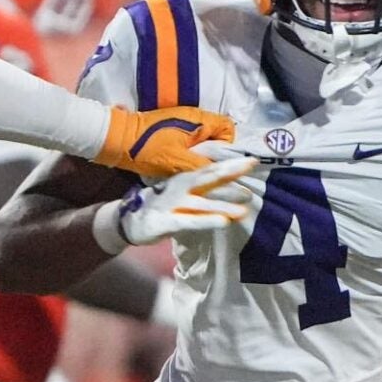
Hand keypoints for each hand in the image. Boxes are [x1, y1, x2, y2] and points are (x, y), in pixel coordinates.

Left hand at [95, 105, 238, 178]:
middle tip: (199, 167)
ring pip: (202, 139)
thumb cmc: (148, 150)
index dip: (226, 146)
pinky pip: (189, 140)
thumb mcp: (179, 162)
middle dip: (211, 153)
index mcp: (199, 119)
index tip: (213, 161)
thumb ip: (204, 166)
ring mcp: (181, 121)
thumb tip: (224, 172)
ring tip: (186, 166)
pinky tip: (176, 162)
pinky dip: (187, 151)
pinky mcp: (170, 127)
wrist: (118, 140)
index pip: (228, 128)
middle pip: (216, 134)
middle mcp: (193, 116)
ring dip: (198, 154)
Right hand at [114, 156, 257, 244]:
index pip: (211, 169)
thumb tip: (230, 186)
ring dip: (224, 203)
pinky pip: (189, 221)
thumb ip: (202, 190)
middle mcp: (181, 188)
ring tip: (246, 204)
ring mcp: (173, 203)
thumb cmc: (161, 206)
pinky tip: (223, 223)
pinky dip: (206, 221)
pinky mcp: (166, 221)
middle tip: (252, 164)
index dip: (231, 164)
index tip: (252, 159)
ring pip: (203, 202)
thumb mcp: (182, 195)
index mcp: (186, 180)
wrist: (128, 220)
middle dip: (230, 171)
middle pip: (208, 177)